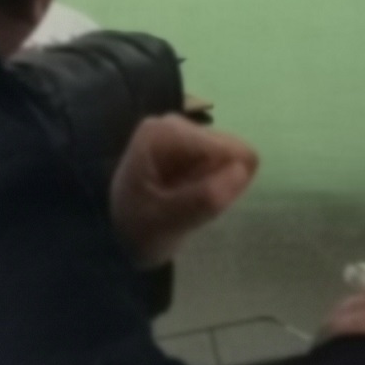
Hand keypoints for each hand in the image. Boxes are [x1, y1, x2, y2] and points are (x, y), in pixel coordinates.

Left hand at [108, 117, 257, 267]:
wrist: (120, 241)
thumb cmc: (138, 231)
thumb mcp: (165, 224)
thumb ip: (202, 200)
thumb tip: (244, 169)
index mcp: (163, 134)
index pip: (222, 150)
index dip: (220, 183)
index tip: (189, 205)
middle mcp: (175, 124)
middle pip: (230, 151)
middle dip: (216, 183)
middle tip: (185, 205)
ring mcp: (185, 133)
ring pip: (232, 158)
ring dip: (213, 185)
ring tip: (183, 202)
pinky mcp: (194, 144)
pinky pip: (226, 164)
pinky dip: (211, 185)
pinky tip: (186, 196)